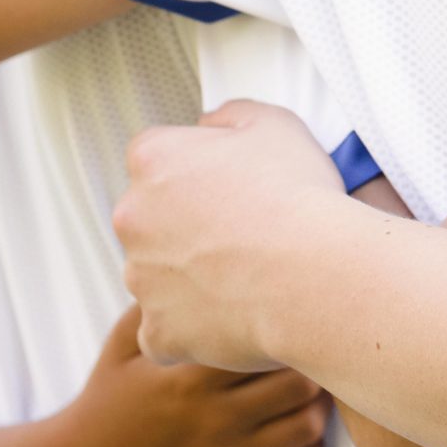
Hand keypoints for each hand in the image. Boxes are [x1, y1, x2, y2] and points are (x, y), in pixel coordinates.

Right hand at [57, 303, 329, 446]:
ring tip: (313, 383)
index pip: (263, 345)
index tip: (294, 305)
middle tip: (315, 341)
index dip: (287, 322)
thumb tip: (201, 254)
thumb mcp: (124, 342)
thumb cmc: (109, 395)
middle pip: (298, 385)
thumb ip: (160, 304)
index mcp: (189, 378)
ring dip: (318, 404)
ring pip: (306, 429)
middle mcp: (214, 420)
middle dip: (314, 360)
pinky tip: (302, 429)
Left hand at [117, 101, 345, 372]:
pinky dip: (195, 325)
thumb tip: (211, 126)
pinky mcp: (157, 330)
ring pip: (159, 274)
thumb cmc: (297, 199)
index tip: (227, 184)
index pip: (155, 157)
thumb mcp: (275, 123)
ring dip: (191, 274)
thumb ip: (231, 116)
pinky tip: (236, 313)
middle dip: (186, 224)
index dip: (195, 170)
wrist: (313, 275)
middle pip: (151, 218)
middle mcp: (133, 217)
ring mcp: (141, 278)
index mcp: (154, 159)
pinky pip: (169, 328)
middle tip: (241, 230)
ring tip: (248, 274)